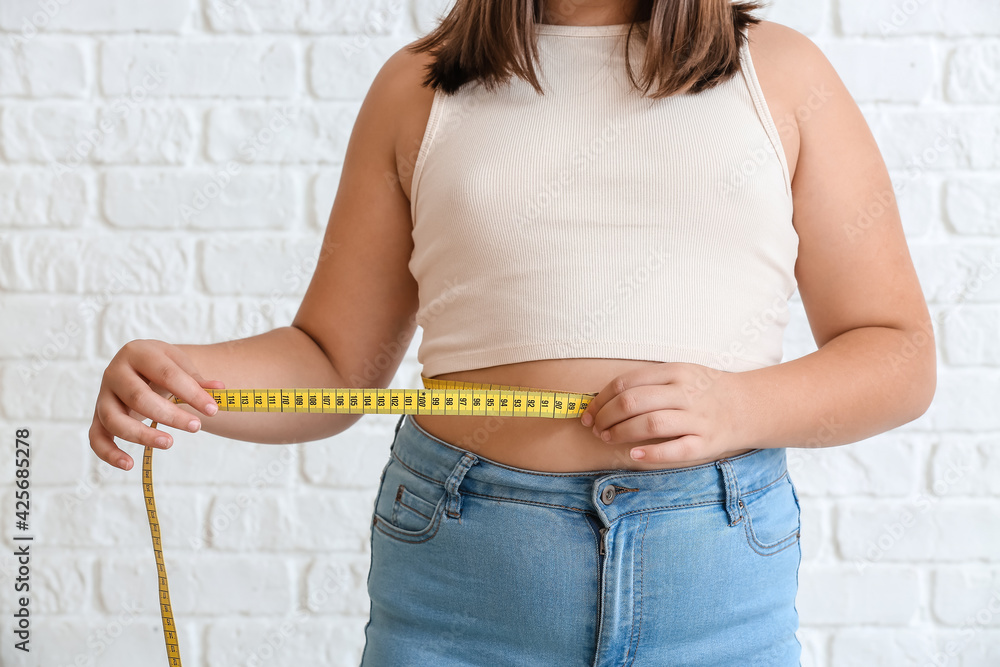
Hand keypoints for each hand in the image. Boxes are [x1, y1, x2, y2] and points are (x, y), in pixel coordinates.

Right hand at [90, 339, 224, 470]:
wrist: (138, 366)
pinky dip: (109, 453)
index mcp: (138, 352)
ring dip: (142, 435)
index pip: (166, 374)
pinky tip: (129, 464)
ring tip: (170, 443)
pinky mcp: (97, 416)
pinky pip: (96, 438)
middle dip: (170, 415)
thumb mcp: (180, 365)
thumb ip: (198, 380)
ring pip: (114, 419)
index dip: (191, 393)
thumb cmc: (162, 367)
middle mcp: (115, 372)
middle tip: (196, 426)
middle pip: (138, 397)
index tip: (213, 410)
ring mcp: (103, 396)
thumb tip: (219, 389)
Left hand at [579, 362, 744, 465]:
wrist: (749, 406)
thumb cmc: (704, 390)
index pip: (626, 383)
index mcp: (675, 371)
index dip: (601, 399)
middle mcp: (685, 393)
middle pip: (633, 403)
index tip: (589, 411)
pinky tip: (634, 455)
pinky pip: (676, 449)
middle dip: (606, 417)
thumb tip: (604, 398)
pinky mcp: (706, 442)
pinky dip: (652, 453)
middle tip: (595, 427)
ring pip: (651, 424)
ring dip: (621, 433)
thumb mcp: (680, 374)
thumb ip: (648, 383)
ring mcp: (697, 418)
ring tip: (607, 438)